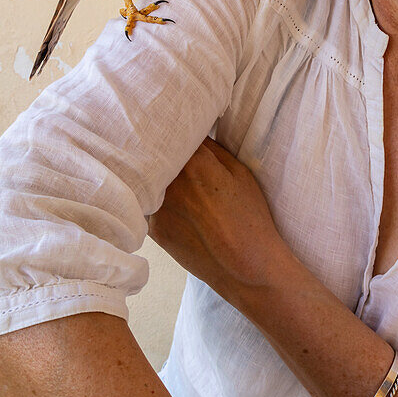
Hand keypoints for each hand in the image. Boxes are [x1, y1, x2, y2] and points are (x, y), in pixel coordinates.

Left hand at [148, 137, 288, 308]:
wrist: (245, 268)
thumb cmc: (250, 218)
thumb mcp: (239, 173)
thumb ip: (211, 150)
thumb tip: (191, 135)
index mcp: (195, 163)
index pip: (176, 132)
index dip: (178, 129)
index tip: (181, 128)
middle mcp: (170, 183)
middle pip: (155, 154)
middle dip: (164, 149)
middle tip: (173, 145)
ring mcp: (157, 208)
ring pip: (148, 179)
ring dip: (155, 173)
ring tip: (179, 180)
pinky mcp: (153, 230)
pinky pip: (148, 202)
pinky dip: (155, 197)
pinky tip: (176, 202)